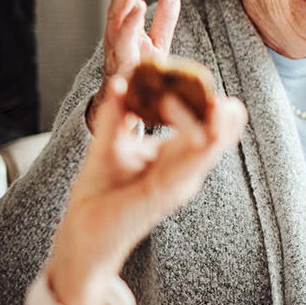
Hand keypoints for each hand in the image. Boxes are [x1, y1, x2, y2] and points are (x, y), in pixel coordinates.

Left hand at [46, 76, 246, 304]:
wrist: (80, 232)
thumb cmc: (99, 193)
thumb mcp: (108, 143)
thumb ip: (119, 112)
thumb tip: (125, 79)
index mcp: (176, 157)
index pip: (208, 126)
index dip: (206, 101)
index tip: (187, 72)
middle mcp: (185, 171)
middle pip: (222, 135)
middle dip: (225, 109)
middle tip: (207, 80)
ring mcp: (178, 183)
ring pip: (212, 145)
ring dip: (210, 118)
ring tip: (210, 97)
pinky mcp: (164, 193)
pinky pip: (188, 164)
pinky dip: (189, 135)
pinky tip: (182, 114)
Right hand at [89, 0, 180, 128]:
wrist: (124, 109)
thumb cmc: (138, 75)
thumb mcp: (155, 45)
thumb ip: (163, 22)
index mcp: (126, 27)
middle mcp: (117, 34)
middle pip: (120, 0)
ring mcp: (116, 49)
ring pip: (117, 16)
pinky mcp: (120, 64)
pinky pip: (123, 41)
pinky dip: (129, 24)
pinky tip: (137, 6)